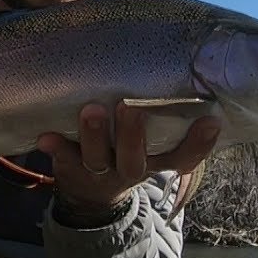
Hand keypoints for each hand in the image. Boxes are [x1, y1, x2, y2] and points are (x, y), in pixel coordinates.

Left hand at [36, 101, 221, 224]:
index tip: (211, 121)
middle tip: (131, 107)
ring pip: (96, 158)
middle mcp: (129, 168)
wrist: (91, 194)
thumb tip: (187, 63)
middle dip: (133, 135)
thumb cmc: (128, 148)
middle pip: (134, 159)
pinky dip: (55, 148)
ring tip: (92, 110)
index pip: (183, 157)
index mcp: (155, 161)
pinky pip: (62, 159)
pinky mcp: (70, 167)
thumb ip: (166, 114)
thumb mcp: (152, 140)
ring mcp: (98, 170)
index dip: (199, 144)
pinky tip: (46, 136)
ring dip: (94, 135)